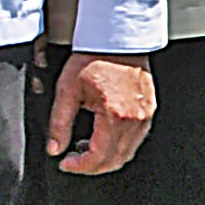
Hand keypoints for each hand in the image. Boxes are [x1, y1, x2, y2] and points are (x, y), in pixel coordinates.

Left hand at [45, 53, 155, 175]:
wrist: (117, 38)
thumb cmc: (94, 57)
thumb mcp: (68, 90)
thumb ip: (59, 123)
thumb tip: (55, 148)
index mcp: (115, 115)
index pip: (98, 157)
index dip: (79, 166)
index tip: (65, 163)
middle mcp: (135, 119)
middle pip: (115, 161)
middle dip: (91, 166)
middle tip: (74, 160)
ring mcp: (145, 116)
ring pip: (127, 153)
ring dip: (105, 158)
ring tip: (85, 147)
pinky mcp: (149, 111)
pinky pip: (135, 140)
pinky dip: (118, 146)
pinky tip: (103, 136)